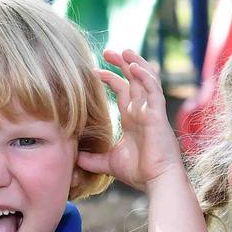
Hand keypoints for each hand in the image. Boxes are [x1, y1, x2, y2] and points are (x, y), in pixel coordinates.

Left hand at [77, 49, 183, 189]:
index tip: (92, 71)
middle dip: (122, 63)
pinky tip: (134, 66)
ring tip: (123, 50)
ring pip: (146, 79)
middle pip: (134, 79)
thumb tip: (73, 158)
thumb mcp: (109, 163)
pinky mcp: (157, 114)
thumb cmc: (139, 173)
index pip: (122, 90)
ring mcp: (151, 111)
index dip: (110, 78)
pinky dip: (145, 76)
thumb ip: (92, 159)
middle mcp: (142, 111)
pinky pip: (153, 90)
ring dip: (135, 63)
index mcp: (133, 118)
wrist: (157, 181)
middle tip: (107, 51)